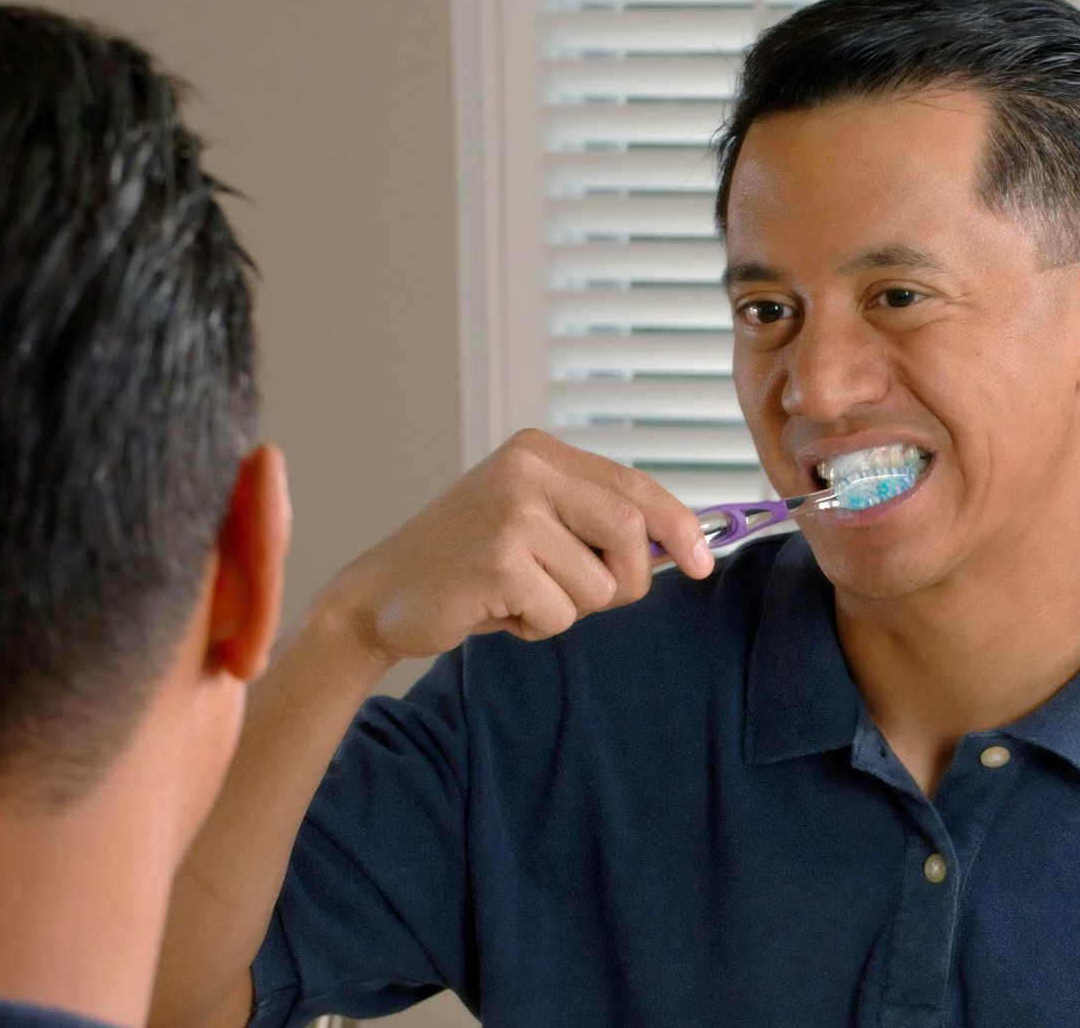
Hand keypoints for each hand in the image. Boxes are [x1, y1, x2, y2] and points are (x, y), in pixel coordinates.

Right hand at [316, 429, 715, 670]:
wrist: (380, 596)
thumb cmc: (464, 568)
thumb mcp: (532, 524)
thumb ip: (593, 524)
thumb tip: (678, 547)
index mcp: (538, 451)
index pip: (634, 485)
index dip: (678, 526)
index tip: (699, 562)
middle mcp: (526, 469)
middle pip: (630, 532)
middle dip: (626, 581)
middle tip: (587, 599)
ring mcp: (511, 511)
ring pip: (600, 585)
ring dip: (569, 609)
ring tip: (518, 597)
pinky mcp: (499, 560)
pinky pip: (562, 613)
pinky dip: (537, 627)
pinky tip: (496, 610)